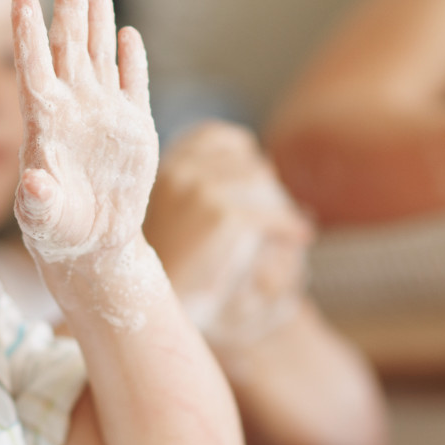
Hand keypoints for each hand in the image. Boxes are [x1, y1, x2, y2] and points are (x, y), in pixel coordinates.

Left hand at [11, 0, 161, 326]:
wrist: (93, 244)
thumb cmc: (57, 231)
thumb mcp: (43, 219)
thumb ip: (38, 200)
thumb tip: (33, 185)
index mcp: (44, 123)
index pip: (32, 67)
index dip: (28, 33)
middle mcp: (72, 109)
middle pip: (67, 49)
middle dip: (67, 10)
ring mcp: (102, 114)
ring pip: (98, 56)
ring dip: (96, 21)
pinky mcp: (133, 127)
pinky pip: (131, 84)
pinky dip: (131, 59)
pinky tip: (127, 34)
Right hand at [144, 121, 310, 338]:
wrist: (144, 308)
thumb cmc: (163, 265)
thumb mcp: (174, 211)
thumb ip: (205, 182)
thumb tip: (269, 163)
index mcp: (165, 164)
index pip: (216, 137)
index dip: (242, 155)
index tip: (258, 177)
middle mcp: (180, 169)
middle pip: (246, 163)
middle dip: (267, 189)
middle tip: (280, 215)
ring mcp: (200, 189)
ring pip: (262, 184)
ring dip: (279, 207)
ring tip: (288, 228)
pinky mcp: (223, 216)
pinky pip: (271, 215)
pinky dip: (289, 226)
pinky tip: (300, 236)